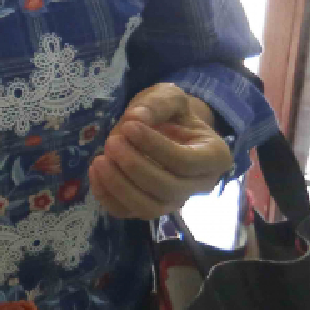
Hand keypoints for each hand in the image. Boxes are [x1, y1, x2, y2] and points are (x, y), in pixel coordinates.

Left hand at [89, 83, 232, 219]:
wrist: (163, 129)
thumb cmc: (170, 114)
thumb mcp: (169, 98)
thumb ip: (156, 104)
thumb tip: (135, 118)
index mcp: (214, 157)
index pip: (186, 162)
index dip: (154, 147)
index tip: (129, 127)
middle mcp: (199, 185)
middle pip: (168, 189)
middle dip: (135, 166)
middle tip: (111, 142)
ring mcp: (174, 201)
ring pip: (149, 208)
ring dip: (120, 186)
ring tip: (99, 160)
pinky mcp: (147, 208)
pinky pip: (126, 212)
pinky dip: (107, 196)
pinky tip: (95, 171)